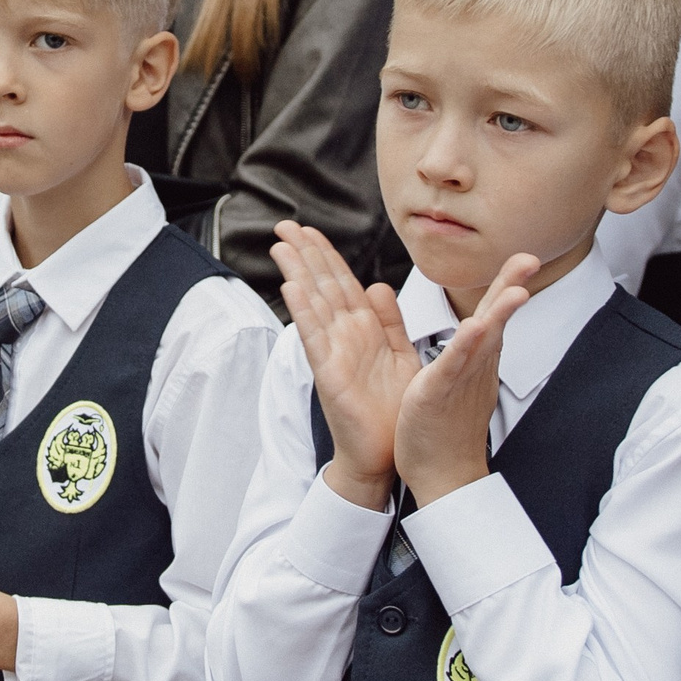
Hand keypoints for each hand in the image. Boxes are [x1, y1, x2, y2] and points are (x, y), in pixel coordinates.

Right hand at [273, 220, 413, 510]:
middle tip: (284, 225)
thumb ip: (389, 321)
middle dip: (304, 254)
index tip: (310, 230)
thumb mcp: (398, 356)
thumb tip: (377, 286)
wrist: (386, 456)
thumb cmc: (391, 411)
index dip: (326, 255)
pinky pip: (315, 338)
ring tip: (281, 245)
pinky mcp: (330, 375)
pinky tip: (292, 287)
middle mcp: (344, 338)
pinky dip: (303, 311)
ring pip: (314, 305)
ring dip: (297, 273)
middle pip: (322, 286)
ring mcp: (334, 355)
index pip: (341, 284)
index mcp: (363, 332)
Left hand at [396, 253, 536, 504]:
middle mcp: (475, 367)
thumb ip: (458, 345)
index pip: (492, 316)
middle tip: (531, 259)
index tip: (523, 259)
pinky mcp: (438, 394)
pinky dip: (464, 347)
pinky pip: (452, 367)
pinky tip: (474, 327)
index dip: (507, 287)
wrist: (443, 476)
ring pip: (482, 341)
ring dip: (498, 314)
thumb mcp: (452, 375)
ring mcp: (460, 380)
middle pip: (496, 321)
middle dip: (512, 289)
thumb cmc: (445, 427)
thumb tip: (471, 323)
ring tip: (515, 290)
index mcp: (476, 360)